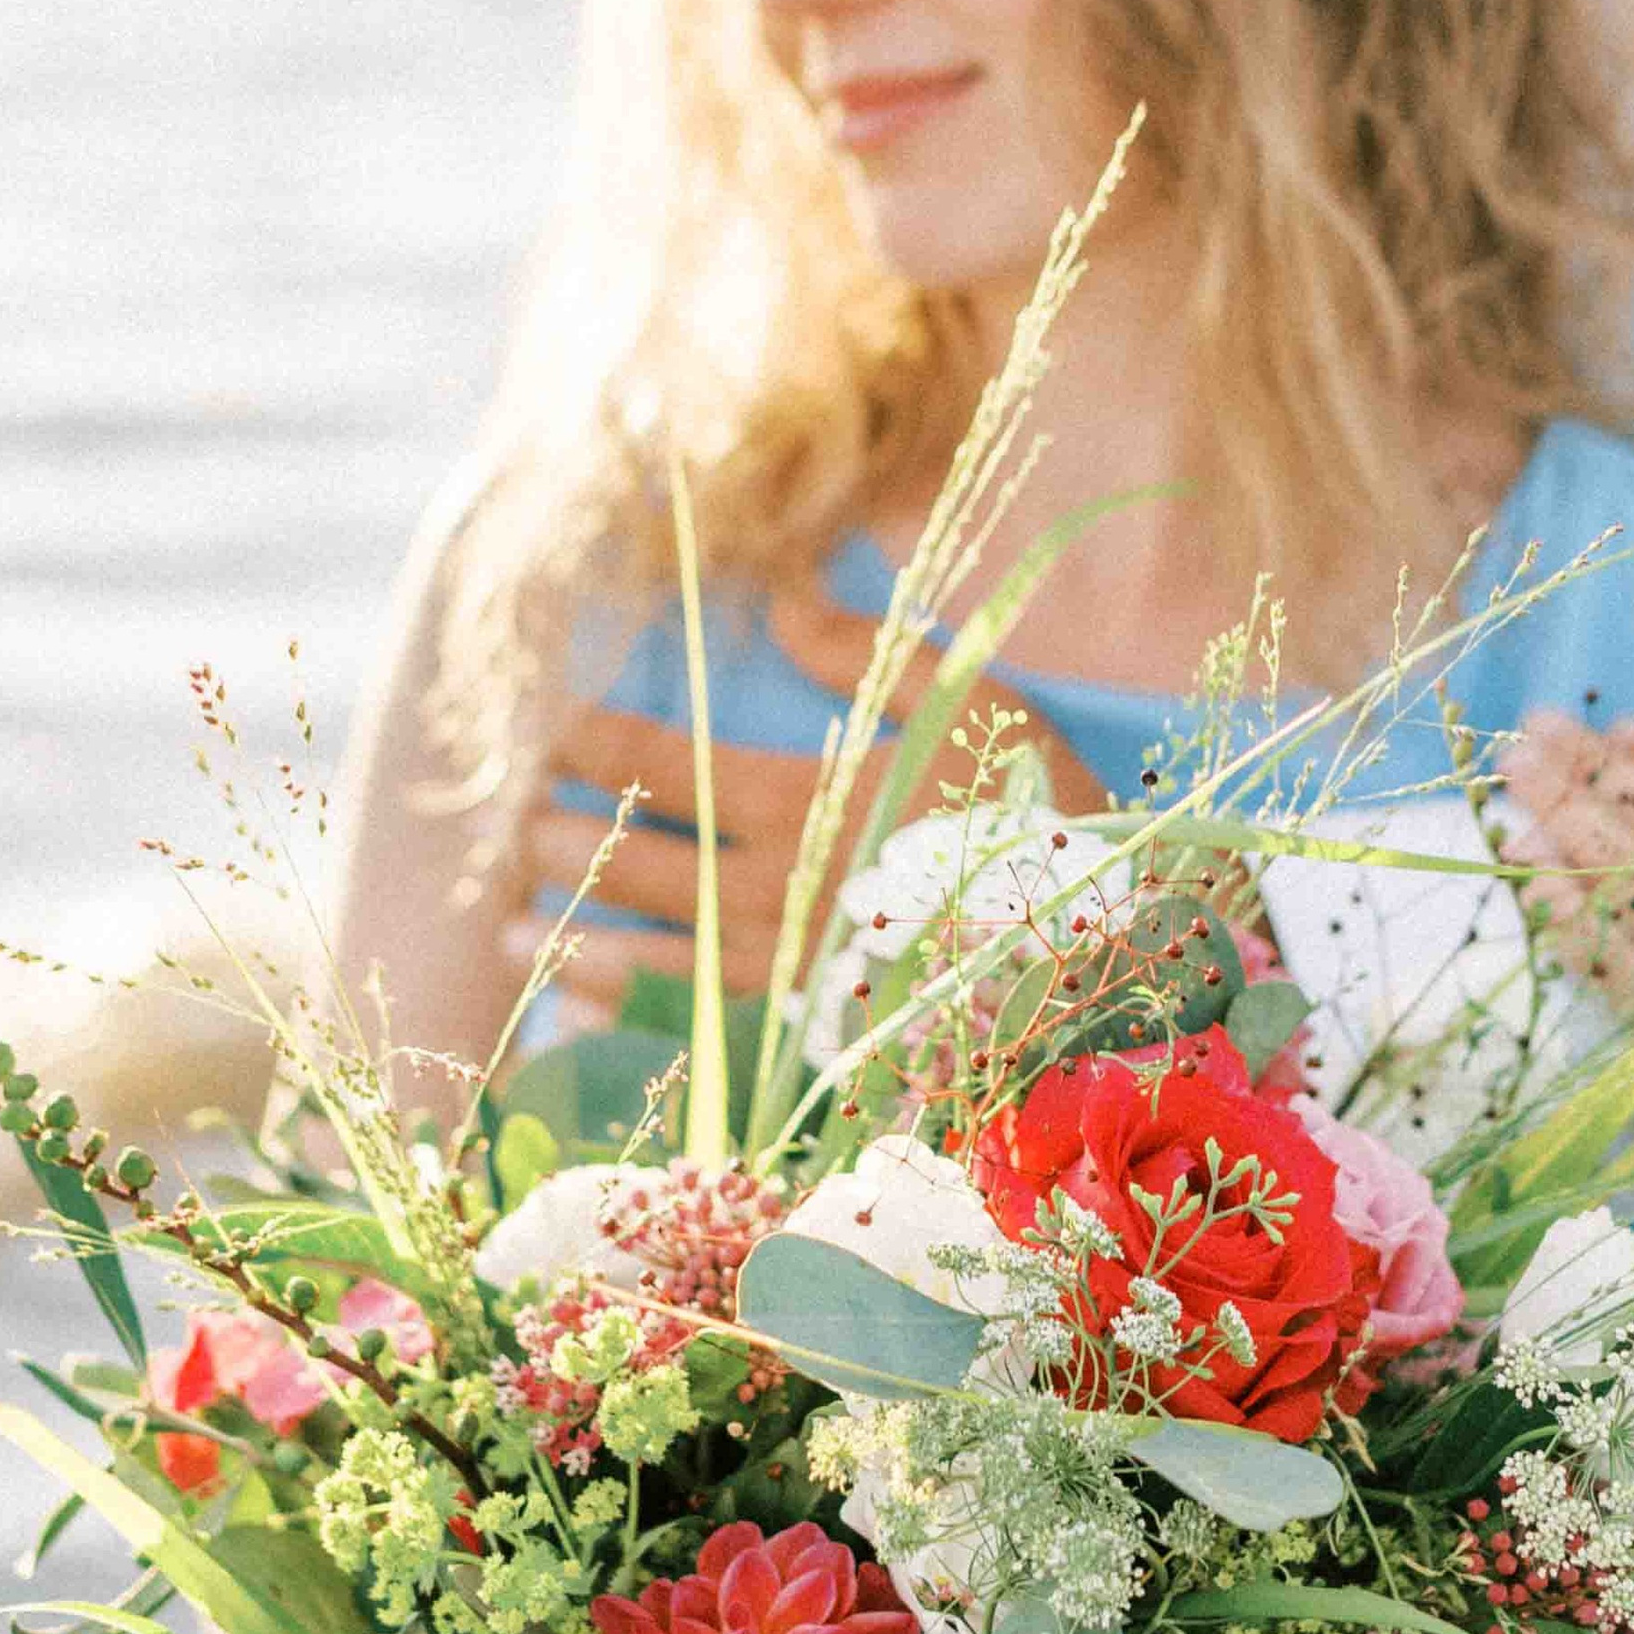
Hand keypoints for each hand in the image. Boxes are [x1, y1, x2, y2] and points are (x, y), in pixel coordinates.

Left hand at [507, 586, 1111, 1027]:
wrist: (1119, 952)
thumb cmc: (1050, 819)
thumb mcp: (977, 707)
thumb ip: (871, 655)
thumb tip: (781, 596)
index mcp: (819, 805)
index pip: (683, 769)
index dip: (609, 748)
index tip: (550, 734)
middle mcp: (792, 894)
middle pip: (657, 869)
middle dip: (579, 852)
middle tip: (514, 842)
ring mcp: (805, 976)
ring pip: (669, 959)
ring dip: (589, 945)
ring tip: (521, 937)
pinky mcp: (829, 1037)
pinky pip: (713, 1033)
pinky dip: (650, 1028)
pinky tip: (595, 1024)